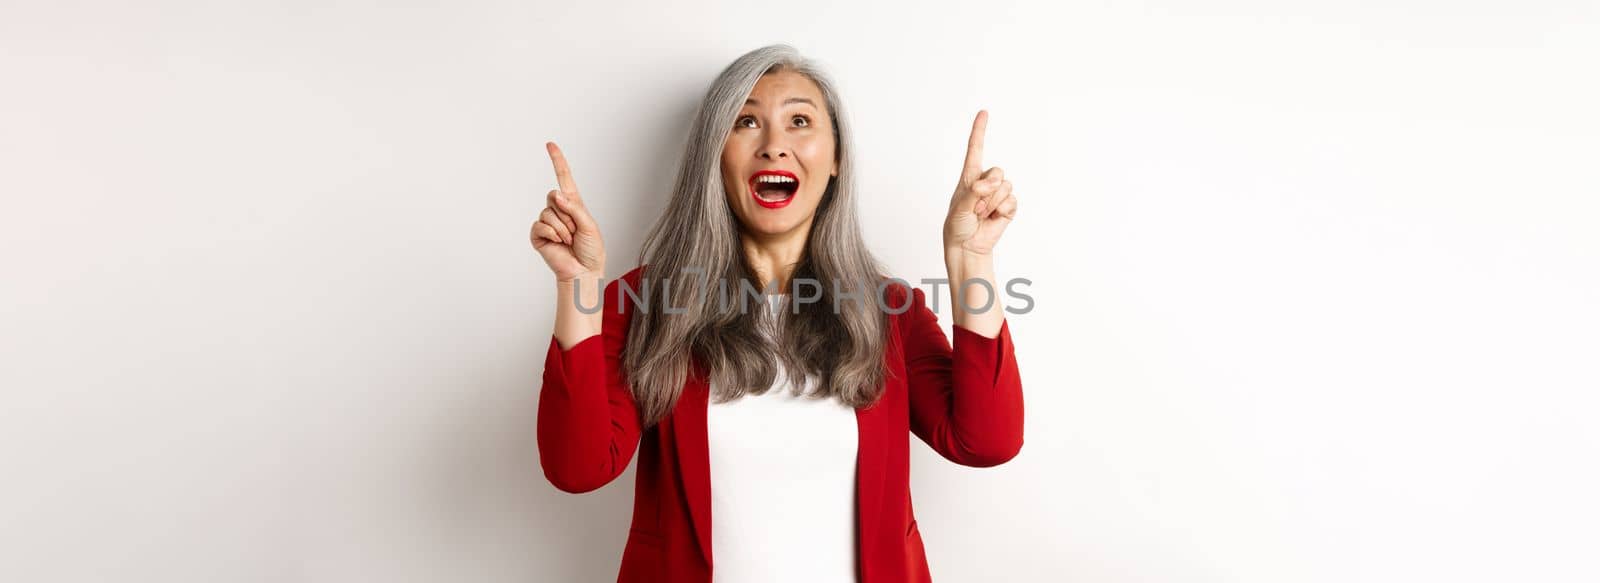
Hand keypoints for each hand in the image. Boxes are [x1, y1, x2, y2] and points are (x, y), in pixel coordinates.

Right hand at [530, 142, 605, 281]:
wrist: (584, 271)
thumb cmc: (591, 250)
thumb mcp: (589, 224)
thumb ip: (574, 207)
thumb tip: (556, 193)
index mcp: (573, 204)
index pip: (563, 178)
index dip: (557, 161)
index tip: (550, 145)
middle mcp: (558, 210)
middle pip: (554, 196)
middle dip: (567, 215)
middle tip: (575, 231)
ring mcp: (547, 223)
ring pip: (548, 213)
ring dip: (562, 228)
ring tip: (569, 240)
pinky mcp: (538, 235)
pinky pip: (540, 225)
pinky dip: (552, 234)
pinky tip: (559, 243)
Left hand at [943, 110, 1016, 255]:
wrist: (967, 247)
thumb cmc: (957, 226)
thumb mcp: (959, 208)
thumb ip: (974, 193)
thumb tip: (989, 184)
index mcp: (969, 177)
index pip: (975, 149)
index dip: (980, 130)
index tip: (984, 113)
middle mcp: (985, 182)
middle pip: (998, 170)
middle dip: (988, 189)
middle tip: (976, 207)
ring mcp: (997, 194)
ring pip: (1006, 187)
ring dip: (992, 203)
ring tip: (981, 214)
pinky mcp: (1007, 207)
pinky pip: (1012, 201)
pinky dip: (1003, 211)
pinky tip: (993, 218)